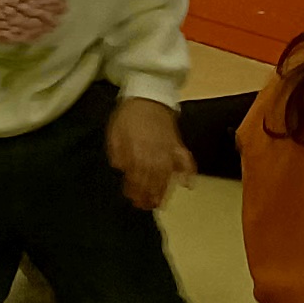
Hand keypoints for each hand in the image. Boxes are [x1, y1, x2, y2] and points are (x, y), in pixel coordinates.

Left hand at [107, 97, 192, 213]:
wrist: (148, 95)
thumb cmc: (128, 116)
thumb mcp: (115, 133)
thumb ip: (117, 151)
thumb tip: (120, 168)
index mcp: (136, 149)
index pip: (136, 175)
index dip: (134, 189)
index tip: (132, 199)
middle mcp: (154, 151)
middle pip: (152, 178)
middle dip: (148, 195)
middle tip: (146, 207)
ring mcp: (168, 148)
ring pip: (167, 174)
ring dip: (164, 190)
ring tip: (161, 204)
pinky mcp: (178, 143)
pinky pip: (186, 159)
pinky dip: (189, 172)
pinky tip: (189, 184)